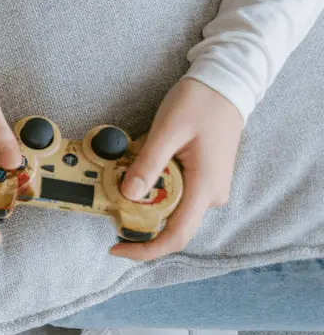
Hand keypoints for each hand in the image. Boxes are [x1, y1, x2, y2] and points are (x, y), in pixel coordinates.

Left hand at [111, 78, 242, 260]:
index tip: (115, 248)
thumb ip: (148, 164)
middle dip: (137, 216)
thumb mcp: (167, 130)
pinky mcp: (204, 179)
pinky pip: (175, 192)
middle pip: (169, 223)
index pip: (176, 236)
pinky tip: (141, 164)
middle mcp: (211, 195)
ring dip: (144, 197)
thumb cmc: (199, 103)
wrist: (226, 85)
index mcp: (205, 188)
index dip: (145, 249)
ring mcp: (209, 188)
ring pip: (170, 207)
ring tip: (125, 170)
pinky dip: (154, 185)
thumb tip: (128, 196)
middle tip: (109, 194)